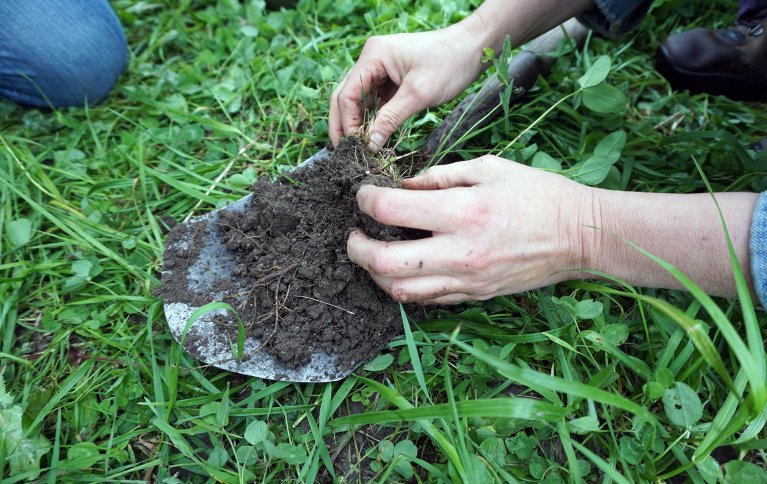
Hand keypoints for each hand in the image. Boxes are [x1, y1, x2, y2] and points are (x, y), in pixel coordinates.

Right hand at [329, 24, 484, 149]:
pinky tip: (374, 136)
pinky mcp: (391, 78)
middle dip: (344, 125)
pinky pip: (375, 100)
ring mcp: (380, 68)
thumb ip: (390, 119)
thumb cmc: (449, 63)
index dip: (346, 123)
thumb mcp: (418, 94)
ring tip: (359, 149)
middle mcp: (371, 59)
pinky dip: (373, 118)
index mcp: (373, 56)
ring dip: (358, 123)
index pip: (347, 94)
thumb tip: (369, 145)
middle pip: (346, 96)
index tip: (352, 148)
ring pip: (359, 100)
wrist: (473, 48)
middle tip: (345, 153)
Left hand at [346, 156, 594, 303]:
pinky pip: (426, 300)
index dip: (366, 199)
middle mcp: (460, 252)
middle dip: (357, 248)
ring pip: (400, 291)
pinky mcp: (474, 296)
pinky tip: (403, 268)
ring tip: (372, 254)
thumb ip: (440, 176)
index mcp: (463, 212)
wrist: (580, 236)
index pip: (392, 209)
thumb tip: (402, 185)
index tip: (364, 194)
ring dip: (376, 274)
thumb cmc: (539, 194)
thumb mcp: (489, 168)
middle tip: (353, 235)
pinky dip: (404, 286)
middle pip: (386, 262)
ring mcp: (467, 280)